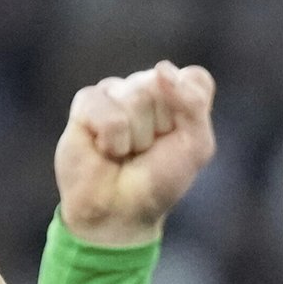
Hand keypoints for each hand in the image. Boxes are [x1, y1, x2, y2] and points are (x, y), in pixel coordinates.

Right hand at [56, 63, 215, 249]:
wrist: (119, 214)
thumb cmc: (157, 182)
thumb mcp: (196, 145)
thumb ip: (194, 102)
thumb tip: (160, 69)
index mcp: (176, 92)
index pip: (193, 79)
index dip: (189, 116)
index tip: (176, 142)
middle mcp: (145, 86)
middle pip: (162, 85)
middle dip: (159, 127)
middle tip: (145, 152)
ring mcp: (114, 92)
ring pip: (135, 97)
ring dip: (135, 138)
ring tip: (124, 153)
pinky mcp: (86, 104)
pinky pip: (107, 110)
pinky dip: (111, 140)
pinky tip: (104, 151)